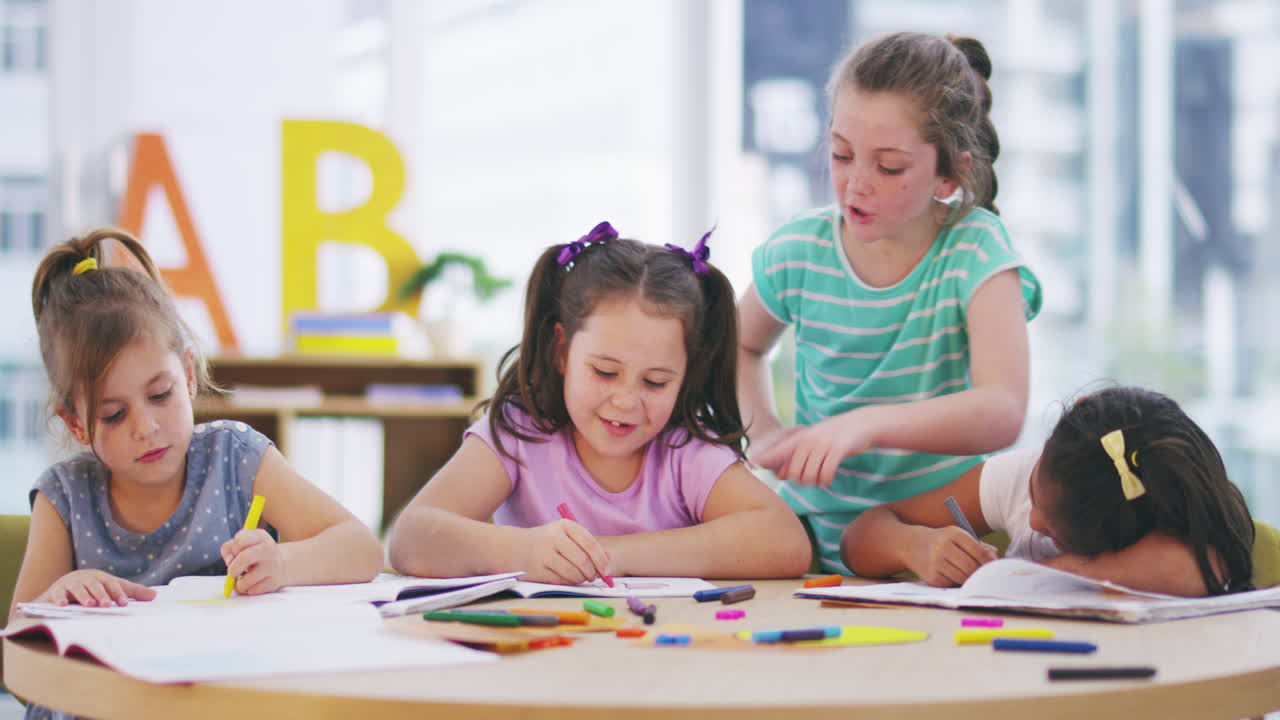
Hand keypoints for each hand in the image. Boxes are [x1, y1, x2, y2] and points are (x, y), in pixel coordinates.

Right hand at [38, 569, 156, 606]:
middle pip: (95, 585)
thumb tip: (154, 596)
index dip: (118, 593)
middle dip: (101, 594)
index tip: (124, 603)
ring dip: (83, 596)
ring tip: (89, 605)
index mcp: (101, 578)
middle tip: (107, 605)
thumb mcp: (112, 588)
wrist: (65, 586)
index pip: (111, 584)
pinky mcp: (56, 591)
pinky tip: (63, 605)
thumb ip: (132, 592)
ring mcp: (70, 584)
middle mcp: (86, 578)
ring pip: (77, 588)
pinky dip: (59, 599)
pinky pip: (57, 594)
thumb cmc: (94, 588)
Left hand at [221, 528, 287, 594]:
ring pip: (247, 580)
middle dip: (233, 569)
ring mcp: (273, 566)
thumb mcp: (243, 544)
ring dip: (239, 584)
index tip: (235, 555)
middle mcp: (268, 549)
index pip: (240, 541)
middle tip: (233, 573)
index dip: (233, 550)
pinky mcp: (274, 581)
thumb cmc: (254, 554)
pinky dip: (248, 590)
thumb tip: (229, 562)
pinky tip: (253, 584)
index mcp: (260, 536)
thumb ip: (229, 549)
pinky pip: (253, 591)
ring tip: (242, 581)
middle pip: (245, 558)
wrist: (282, 564)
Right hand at [515, 519, 611, 584]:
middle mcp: (553, 537)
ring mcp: (543, 554)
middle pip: (582, 560)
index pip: (589, 543)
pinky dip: (568, 583)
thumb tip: (608, 562)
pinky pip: (561, 581)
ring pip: (573, 573)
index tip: (607, 571)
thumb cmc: (547, 542)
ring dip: (581, 579)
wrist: (514, 547)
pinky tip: (567, 579)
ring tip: (580, 578)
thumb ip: (587, 545)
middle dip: (592, 573)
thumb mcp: (566, 536)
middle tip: (593, 577)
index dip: (601, 560)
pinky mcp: (537, 570)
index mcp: (564, 525)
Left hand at [753, 413, 874, 487]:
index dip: (764, 458)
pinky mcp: (838, 450)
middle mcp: (810, 440)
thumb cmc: (835, 436)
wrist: (862, 424)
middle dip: (801, 481)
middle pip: (795, 472)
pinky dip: (826, 480)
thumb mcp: (814, 442)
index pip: (779, 451)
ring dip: (815, 482)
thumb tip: (780, 475)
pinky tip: (829, 479)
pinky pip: (826, 474)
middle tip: (812, 479)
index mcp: (802, 438)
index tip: (750, 464)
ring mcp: (824, 444)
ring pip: (810, 476)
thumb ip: (797, 457)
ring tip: (822, 479)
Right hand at [904, 526, 997, 586]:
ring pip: (962, 577)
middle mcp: (943, 547)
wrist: (911, 544)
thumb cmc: (941, 541)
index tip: (995, 567)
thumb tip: (996, 559)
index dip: (989, 562)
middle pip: (971, 566)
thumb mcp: (957, 536)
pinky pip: (952, 584)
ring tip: (971, 578)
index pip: (978, 551)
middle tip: (986, 577)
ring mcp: (935, 562)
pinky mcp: (931, 576)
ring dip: (970, 580)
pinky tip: (955, 578)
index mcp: (953, 533)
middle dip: (980, 573)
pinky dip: (956, 583)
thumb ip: (978, 546)